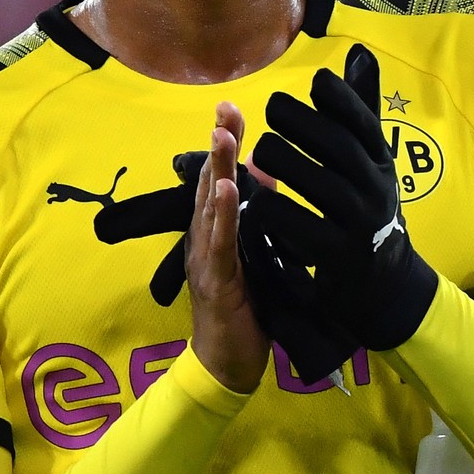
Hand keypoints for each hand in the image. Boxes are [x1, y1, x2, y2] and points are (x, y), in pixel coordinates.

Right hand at [95, 118, 358, 383]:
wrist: (228, 365)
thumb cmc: (243, 310)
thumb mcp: (257, 255)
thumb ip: (260, 216)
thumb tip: (269, 175)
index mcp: (216, 232)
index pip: (220, 179)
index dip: (225, 145)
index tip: (231, 109)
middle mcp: (205, 240)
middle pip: (210, 184)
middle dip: (218, 145)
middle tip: (225, 107)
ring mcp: (206, 259)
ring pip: (210, 208)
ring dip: (217, 170)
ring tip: (224, 136)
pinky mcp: (216, 282)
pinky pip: (220, 244)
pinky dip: (222, 215)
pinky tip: (226, 189)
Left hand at [245, 44, 439, 350]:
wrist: (382, 281)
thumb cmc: (365, 205)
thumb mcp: (370, 159)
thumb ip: (361, 110)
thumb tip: (358, 53)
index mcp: (383, 163)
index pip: (368, 123)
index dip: (344, 99)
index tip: (316, 80)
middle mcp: (377, 189)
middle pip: (340, 148)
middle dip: (304, 124)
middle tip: (272, 108)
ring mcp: (359, 223)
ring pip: (318, 185)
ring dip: (284, 164)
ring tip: (257, 151)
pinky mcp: (337, 256)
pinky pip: (300, 226)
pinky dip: (274, 210)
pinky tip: (254, 199)